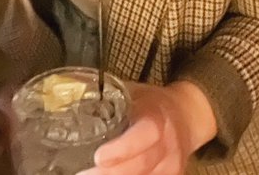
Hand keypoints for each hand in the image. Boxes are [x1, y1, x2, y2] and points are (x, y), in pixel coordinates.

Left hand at [79, 81, 215, 174]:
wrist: (188, 116)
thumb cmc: (153, 104)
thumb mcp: (133, 93)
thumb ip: (107, 98)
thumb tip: (69, 91)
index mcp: (156, 117)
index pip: (145, 134)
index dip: (123, 148)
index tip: (99, 156)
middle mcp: (167, 143)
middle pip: (140, 165)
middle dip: (110, 173)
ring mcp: (170, 165)